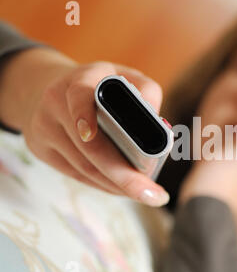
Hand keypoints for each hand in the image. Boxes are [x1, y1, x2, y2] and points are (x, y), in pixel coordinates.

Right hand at [0, 48, 168, 206]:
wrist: (50, 89)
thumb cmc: (101, 86)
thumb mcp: (124, 77)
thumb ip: (146, 92)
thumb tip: (160, 126)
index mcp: (80, 79)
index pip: (79, 95)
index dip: (84, 115)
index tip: (91, 135)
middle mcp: (56, 102)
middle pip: (89, 146)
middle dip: (123, 175)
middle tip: (152, 194)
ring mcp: (45, 127)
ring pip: (83, 166)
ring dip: (117, 185)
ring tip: (147, 195)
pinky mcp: (41, 149)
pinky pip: (76, 174)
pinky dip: (103, 185)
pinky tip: (124, 191)